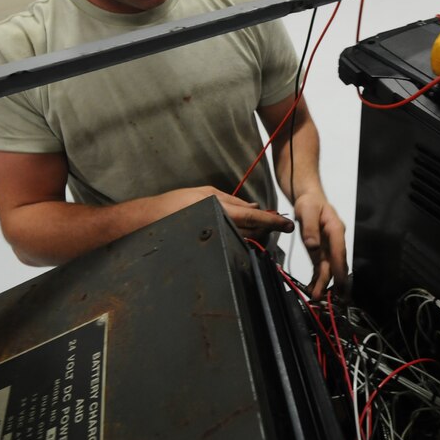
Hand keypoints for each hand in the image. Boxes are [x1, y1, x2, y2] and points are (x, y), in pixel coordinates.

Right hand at [164, 186, 294, 238]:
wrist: (151, 221)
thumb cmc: (176, 204)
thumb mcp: (206, 193)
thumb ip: (233, 200)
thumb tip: (253, 207)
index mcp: (221, 210)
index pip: (254, 217)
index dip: (273, 221)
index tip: (288, 224)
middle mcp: (221, 225)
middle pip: (254, 230)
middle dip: (268, 227)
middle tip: (280, 224)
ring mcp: (216, 238)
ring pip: (246, 238)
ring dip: (258, 233)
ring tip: (266, 228)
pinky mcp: (211, 246)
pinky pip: (233, 242)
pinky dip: (244, 237)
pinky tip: (247, 234)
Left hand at [293, 191, 347, 299]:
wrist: (309, 199)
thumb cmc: (310, 203)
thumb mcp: (308, 210)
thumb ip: (310, 228)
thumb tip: (313, 246)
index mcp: (336, 230)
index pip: (339, 251)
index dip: (340, 268)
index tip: (340, 282)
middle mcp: (335, 241)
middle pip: (337, 263)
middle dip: (337, 281)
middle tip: (337, 299)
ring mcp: (328, 248)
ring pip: (329, 268)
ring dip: (325, 283)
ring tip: (319, 297)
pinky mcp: (320, 252)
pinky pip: (320, 268)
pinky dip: (317, 279)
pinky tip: (313, 290)